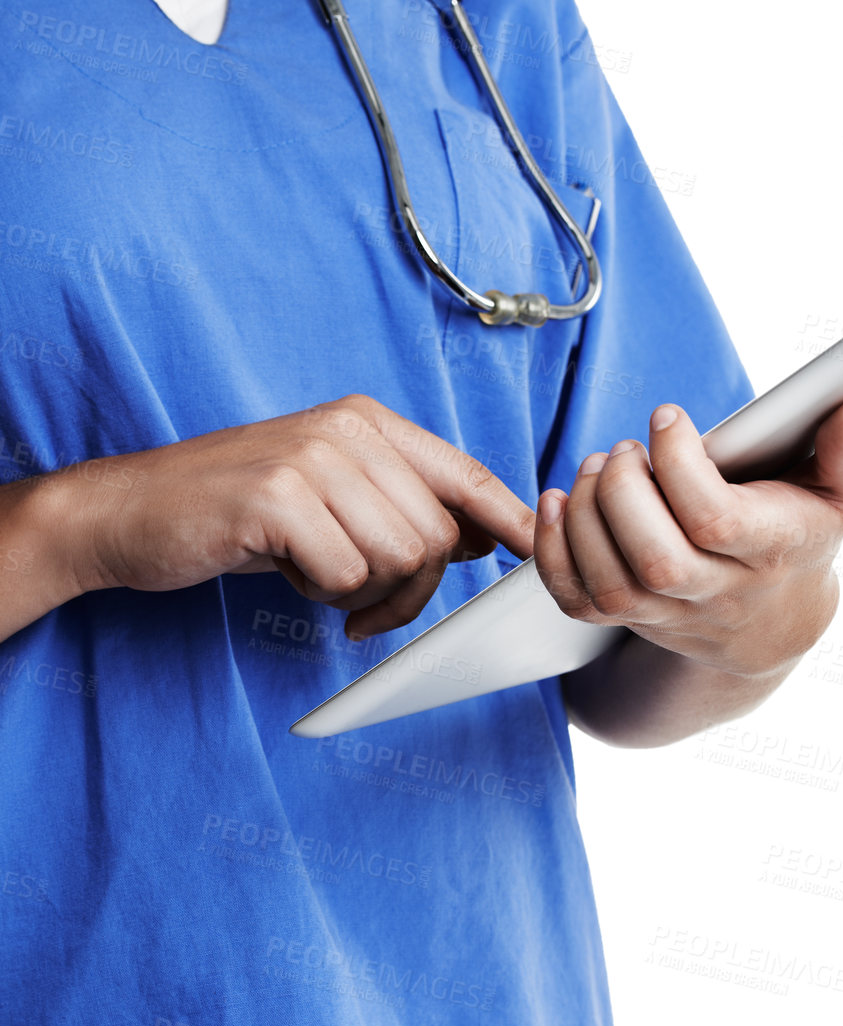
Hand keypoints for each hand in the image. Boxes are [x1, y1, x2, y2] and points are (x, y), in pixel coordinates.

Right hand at [61, 395, 538, 639]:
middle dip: (411, 587)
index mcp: (367, 422)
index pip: (465, 473)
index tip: (532, 555)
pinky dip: (322, 595)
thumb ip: (404, 504)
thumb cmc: (236, 513)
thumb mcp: (330, 495)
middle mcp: (347, 430)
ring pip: (400, 558)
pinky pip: (347, 575)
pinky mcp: (279, 498)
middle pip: (437, 535)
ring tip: (313, 575)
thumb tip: (486, 536)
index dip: (507, 519)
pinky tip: (285, 573)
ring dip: (363, 592)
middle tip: (362, 602)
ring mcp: (313, 459)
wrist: (126, 513)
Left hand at [531, 398, 842, 677]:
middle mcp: (719, 592)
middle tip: (625, 450)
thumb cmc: (800, 536)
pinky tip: (557, 503)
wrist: (774, 623)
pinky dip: (554, 553)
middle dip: (624, 492)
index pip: (715, 520)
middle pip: (657, 559)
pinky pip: (578, 601)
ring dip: (585, 516)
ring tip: (597, 468)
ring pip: (612, 582)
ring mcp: (671, 613)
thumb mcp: (842, 497)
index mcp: (770, 551)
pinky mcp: (632, 620)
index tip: (668, 417)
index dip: (679, 465)